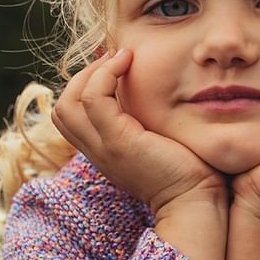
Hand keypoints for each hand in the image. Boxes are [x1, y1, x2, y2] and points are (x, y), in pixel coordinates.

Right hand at [51, 49, 225, 212]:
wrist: (197, 201)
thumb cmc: (190, 173)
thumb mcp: (159, 145)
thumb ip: (146, 126)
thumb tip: (153, 97)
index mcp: (103, 153)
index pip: (70, 117)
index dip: (84, 88)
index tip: (114, 68)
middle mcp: (97, 151)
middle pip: (62, 108)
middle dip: (82, 77)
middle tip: (115, 60)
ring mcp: (104, 147)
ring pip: (69, 102)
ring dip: (92, 72)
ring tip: (121, 58)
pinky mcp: (119, 141)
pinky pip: (95, 98)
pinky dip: (105, 74)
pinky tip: (127, 61)